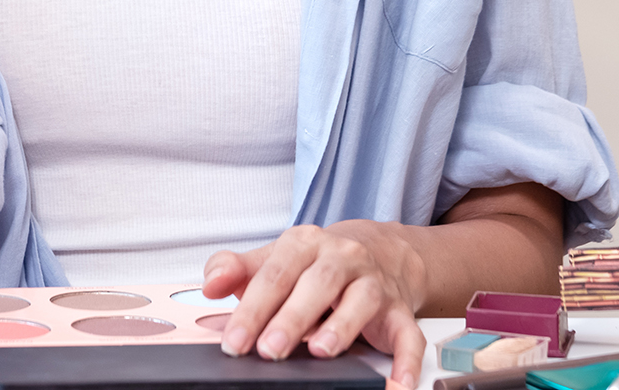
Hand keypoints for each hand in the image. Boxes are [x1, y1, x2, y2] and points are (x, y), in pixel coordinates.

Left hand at [204, 221, 428, 389]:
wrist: (378, 252)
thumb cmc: (316, 264)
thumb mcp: (274, 260)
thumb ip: (237, 270)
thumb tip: (210, 284)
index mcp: (305, 243)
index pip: (275, 274)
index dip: (252, 308)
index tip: (234, 341)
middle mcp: (343, 257)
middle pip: (318, 283)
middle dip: (292, 317)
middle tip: (269, 349)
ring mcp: (374, 283)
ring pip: (362, 300)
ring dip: (341, 327)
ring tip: (319, 351)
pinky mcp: (400, 312)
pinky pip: (408, 335)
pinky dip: (406, 361)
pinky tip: (395, 385)